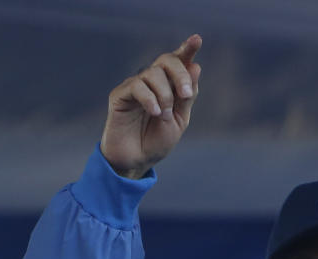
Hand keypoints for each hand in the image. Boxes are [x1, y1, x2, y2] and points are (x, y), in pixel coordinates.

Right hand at [100, 34, 201, 178]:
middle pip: (167, 61)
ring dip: (165, 95)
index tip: (197, 39)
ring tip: (163, 116)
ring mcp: (135, 86)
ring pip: (153, 74)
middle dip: (180, 75)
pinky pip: (137, 86)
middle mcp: (151, 82)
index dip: (187, 49)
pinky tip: (155, 113)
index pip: (178, 62)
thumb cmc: (157, 140)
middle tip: (186, 95)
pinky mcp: (120, 95)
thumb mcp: (179, 120)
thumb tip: (195, 66)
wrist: (137, 160)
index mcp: (169, 87)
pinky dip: (150, 99)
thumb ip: (187, 96)